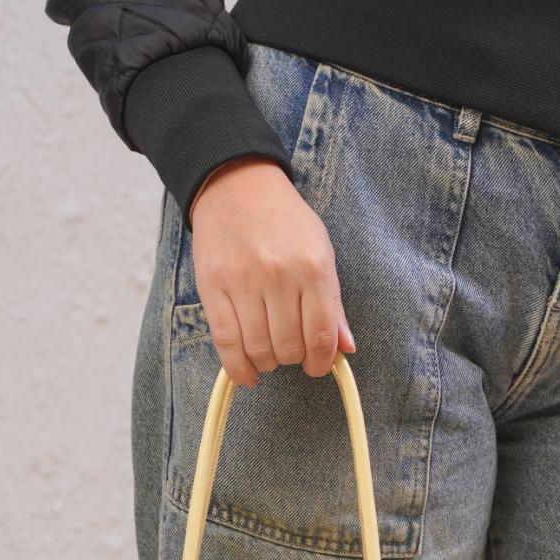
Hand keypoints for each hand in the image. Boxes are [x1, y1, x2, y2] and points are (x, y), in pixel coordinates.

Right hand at [188, 155, 356, 387]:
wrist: (236, 186)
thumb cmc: (284, 221)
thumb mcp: (321, 252)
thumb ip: (333, 303)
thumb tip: (346, 348)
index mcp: (312, 268)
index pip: (321, 335)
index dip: (322, 362)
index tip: (318, 366)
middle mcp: (279, 276)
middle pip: (289, 347)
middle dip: (294, 359)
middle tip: (292, 352)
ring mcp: (243, 282)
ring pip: (259, 349)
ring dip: (268, 362)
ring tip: (270, 354)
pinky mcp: (212, 287)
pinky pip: (226, 342)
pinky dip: (238, 367)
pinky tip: (248, 374)